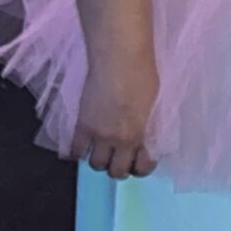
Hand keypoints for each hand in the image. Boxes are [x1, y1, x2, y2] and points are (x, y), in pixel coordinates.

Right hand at [69, 56, 158, 179]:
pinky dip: (76, 153)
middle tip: (119, 158)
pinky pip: (74, 151)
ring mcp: (99, 135)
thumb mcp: (155, 105)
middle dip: (118, 168)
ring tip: (101, 150)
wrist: (120, 59)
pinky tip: (81, 147)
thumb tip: (146, 136)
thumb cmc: (144, 75)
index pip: (143, 167)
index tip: (139, 161)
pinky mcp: (82, 126)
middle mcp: (121, 140)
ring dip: (99, 160)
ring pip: (95, 165)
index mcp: (143, 135)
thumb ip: (149, 126)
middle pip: (116, 171)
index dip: (141, 168)